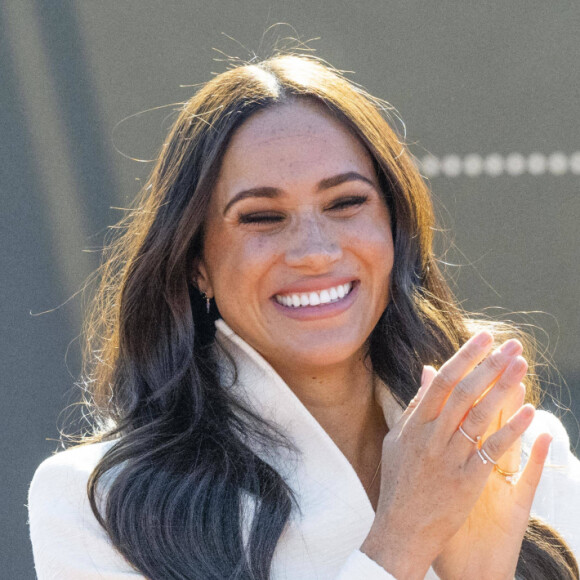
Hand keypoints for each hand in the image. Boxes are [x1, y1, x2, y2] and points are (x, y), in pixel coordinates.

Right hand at [360, 332, 542, 579]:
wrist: (401, 529)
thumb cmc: (397, 482)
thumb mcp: (397, 439)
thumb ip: (414, 404)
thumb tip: (428, 370)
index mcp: (414, 425)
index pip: (443, 382)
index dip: (465, 357)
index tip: (484, 338)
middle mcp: (431, 437)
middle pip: (465, 393)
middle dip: (490, 365)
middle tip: (512, 345)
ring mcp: (449, 459)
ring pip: (479, 416)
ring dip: (503, 388)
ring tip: (522, 366)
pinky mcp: (467, 481)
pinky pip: (492, 450)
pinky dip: (511, 429)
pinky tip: (529, 411)